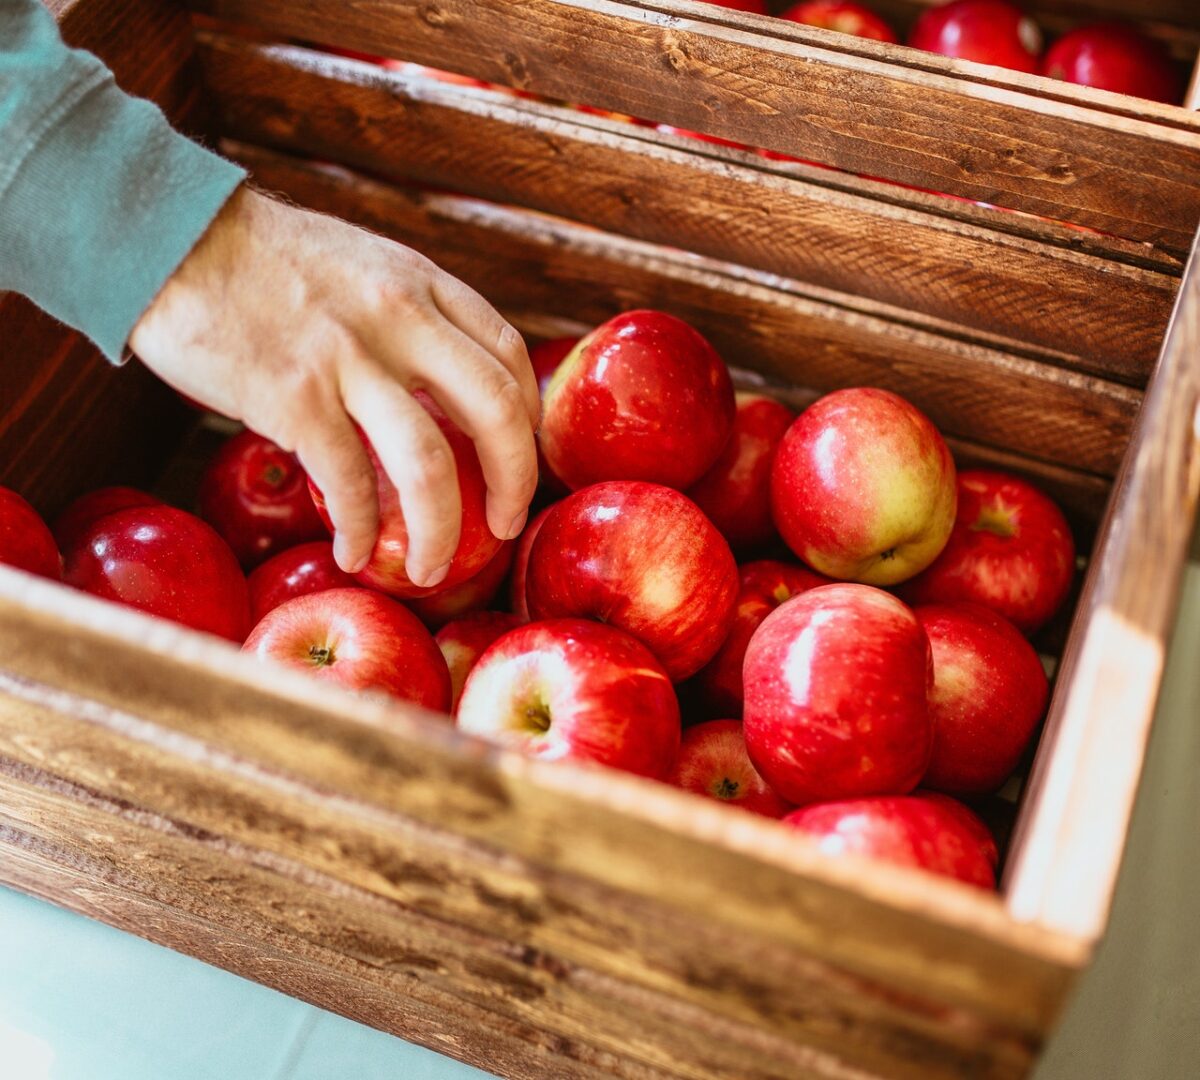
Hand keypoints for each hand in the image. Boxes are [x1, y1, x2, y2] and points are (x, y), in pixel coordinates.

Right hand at [130, 186, 538, 586]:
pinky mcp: (293, 398)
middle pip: (497, 414)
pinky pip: (349, 486)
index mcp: (422, 285)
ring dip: (440, 535)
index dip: (527, 419)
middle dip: (514, 485)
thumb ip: (409, 317)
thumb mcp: (363, 267)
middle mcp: (400, 318)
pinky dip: (360, 532)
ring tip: (430, 571)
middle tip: (505, 526)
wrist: (169, 235)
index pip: (509, 356)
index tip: (518, 457)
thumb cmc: (264, 260)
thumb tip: (439, 388)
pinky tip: (354, 554)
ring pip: (429, 466)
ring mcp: (348, 359)